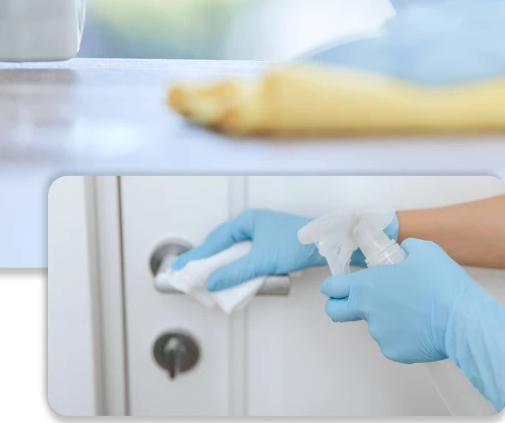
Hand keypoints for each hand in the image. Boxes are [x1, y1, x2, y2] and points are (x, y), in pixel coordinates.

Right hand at [171, 210, 324, 289]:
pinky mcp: (269, 247)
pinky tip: (232, 280)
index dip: (197, 256)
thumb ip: (235, 272)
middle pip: (222, 245)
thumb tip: (212, 282)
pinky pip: (245, 258)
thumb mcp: (261, 260)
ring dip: (221, 266)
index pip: (215, 240)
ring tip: (206, 281)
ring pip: (233, 252)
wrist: (324, 244)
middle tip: (188, 275)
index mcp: (247, 222)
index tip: (180, 268)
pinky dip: (235, 268)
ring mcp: (260, 236)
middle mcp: (252, 226)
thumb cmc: (296, 243)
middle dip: (206, 261)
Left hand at [320, 239, 476, 362]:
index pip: (333, 287)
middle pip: (337, 312)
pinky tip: (421, 326)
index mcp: (368, 285)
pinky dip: (403, 335)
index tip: (333, 287)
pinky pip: (393, 341)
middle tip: (352, 303)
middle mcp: (368, 312)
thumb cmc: (440, 282)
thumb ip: (407, 249)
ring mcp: (380, 334)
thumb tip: (405, 252)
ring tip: (415, 310)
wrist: (461, 318)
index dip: (331, 286)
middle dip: (338, 307)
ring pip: (376, 325)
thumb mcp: (423, 250)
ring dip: (387, 318)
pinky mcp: (394, 352)